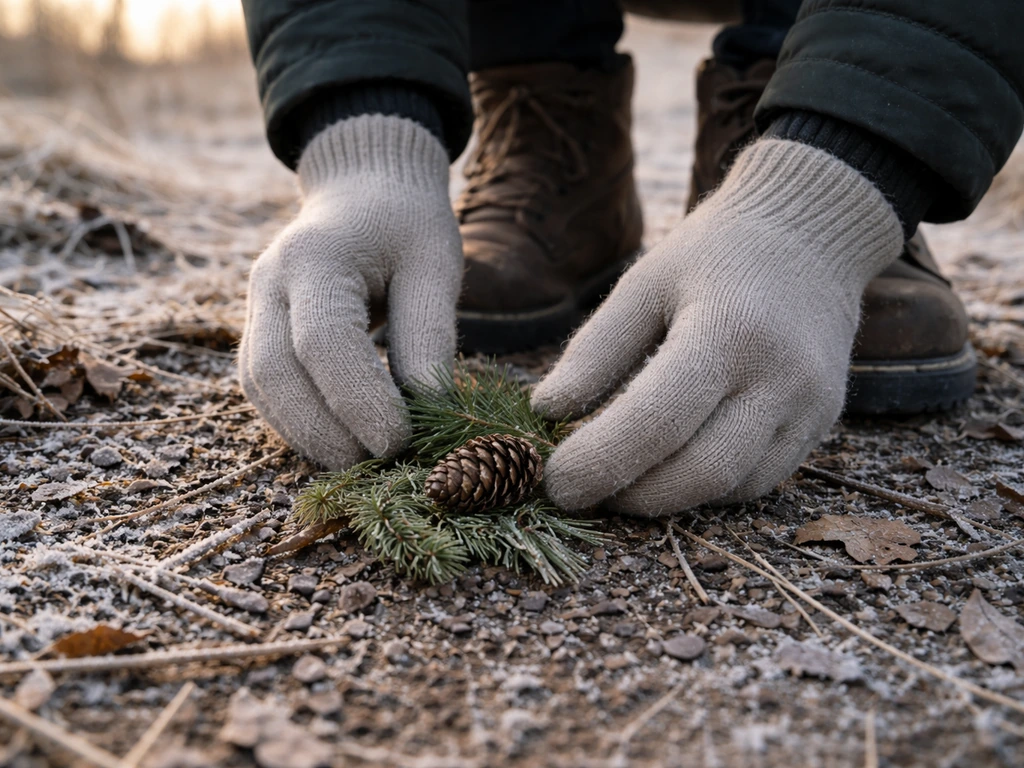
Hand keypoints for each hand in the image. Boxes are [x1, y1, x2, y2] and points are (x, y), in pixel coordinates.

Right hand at [240, 115, 460, 468]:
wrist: (363, 189)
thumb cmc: (407, 225)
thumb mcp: (435, 264)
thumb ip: (430, 334)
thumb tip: (429, 410)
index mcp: (315, 256)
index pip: (324, 342)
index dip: (359, 401)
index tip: (401, 442)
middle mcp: (270, 280)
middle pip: (275, 371)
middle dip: (325, 431)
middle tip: (379, 464)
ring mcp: (255, 304)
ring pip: (260, 385)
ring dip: (306, 434)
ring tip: (359, 463)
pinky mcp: (258, 328)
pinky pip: (263, 385)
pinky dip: (296, 421)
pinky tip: (337, 441)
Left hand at [532, 140, 902, 514]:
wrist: (812, 235)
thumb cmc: (713, 256)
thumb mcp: (642, 283)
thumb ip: (594, 350)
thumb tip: (544, 413)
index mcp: (728, 330)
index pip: (657, 420)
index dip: (600, 462)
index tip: (554, 482)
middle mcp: (781, 376)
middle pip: (701, 471)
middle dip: (632, 496)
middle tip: (581, 489)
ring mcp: (810, 406)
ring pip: (731, 488)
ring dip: (666, 498)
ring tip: (618, 479)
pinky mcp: (821, 424)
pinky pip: (757, 481)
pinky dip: (704, 488)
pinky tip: (670, 466)